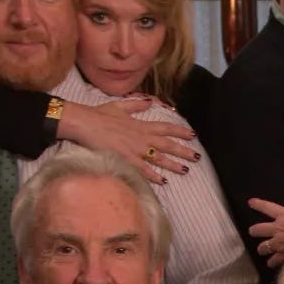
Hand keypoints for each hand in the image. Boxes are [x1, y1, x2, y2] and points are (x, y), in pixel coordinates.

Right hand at [57, 100, 195, 183]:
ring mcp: (135, 150)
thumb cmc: (99, 115)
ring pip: (159, 159)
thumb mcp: (120, 106)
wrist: (85, 124)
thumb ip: (137, 104)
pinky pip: (144, 170)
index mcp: (141, 125)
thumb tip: (150, 101)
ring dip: (174, 165)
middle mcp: (142, 138)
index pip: (166, 128)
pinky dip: (154, 176)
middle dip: (184, 151)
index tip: (193, 135)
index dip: (180, 132)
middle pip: (168, 145)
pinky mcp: (126, 160)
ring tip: (186, 170)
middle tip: (197, 157)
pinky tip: (164, 182)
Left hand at [246, 178, 283, 267]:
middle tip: (253, 231)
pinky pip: (274, 260)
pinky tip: (272, 263)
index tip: (250, 202)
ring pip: (263, 247)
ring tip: (262, 250)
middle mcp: (277, 229)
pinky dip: (272, 262)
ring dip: (262, 248)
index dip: (258, 204)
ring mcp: (279, 244)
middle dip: (254, 231)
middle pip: (259, 230)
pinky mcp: (283, 255)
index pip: (267, 208)